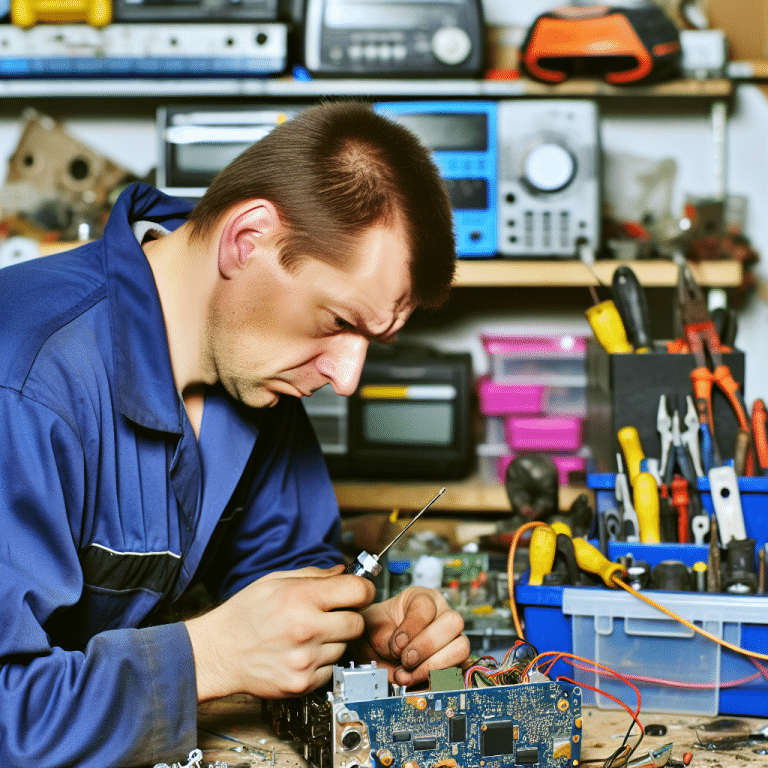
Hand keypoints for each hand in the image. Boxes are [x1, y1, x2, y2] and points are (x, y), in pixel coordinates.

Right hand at [185, 565, 374, 701]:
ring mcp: (305, 659)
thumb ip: (314, 575)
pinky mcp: (302, 683)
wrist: (218, 652)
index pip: (358, 591)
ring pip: (344, 648)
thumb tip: (344, 572)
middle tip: (331, 615)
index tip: (358, 592)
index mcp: (300, 598)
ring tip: (307, 635)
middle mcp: (306, 628)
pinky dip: (321, 662)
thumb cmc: (244, 614)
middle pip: (357, 623)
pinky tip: (301, 652)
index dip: (362, 589)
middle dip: (349, 616)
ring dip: (333, 641)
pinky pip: (330, 670)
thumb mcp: (275, 581)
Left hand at [350, 587, 469, 687]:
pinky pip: (456, 673)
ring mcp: (452, 639)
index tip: (396, 643)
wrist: (376, 648)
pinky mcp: (454, 663)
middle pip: (453, 623)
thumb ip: (384, 635)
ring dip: (433, 667)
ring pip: (460, 649)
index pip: (426, 606)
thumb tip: (398, 651)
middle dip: (427, 646)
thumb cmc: (378, 629)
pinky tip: (414, 684)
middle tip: (406, 660)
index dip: (412, 627)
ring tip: (408, 675)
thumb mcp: (373, 625)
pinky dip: (434, 683)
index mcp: (422, 598)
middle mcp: (442, 615)